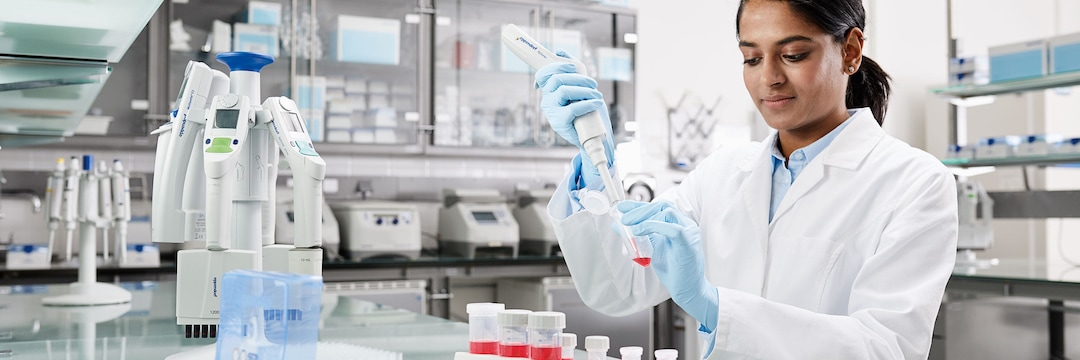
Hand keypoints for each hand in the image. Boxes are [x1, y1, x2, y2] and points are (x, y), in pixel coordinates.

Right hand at [534, 52, 614, 170]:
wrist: (591, 135)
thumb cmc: (584, 110)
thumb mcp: (578, 87)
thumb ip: (569, 69)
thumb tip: (560, 51)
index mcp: (548, 90)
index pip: (543, 74)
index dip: (557, 66)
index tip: (572, 66)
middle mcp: (547, 100)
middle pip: (557, 79)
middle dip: (578, 78)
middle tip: (593, 83)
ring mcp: (552, 112)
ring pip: (564, 91)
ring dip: (584, 90)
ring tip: (597, 95)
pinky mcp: (559, 123)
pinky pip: (572, 108)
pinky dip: (587, 104)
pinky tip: (596, 103)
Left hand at [617, 200, 718, 330]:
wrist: (688, 289)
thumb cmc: (673, 270)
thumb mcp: (651, 249)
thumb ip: (638, 236)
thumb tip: (618, 226)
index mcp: (678, 224)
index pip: (658, 207)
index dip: (639, 205)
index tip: (622, 207)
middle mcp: (685, 224)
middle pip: (662, 206)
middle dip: (640, 209)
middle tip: (624, 218)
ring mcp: (689, 232)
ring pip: (667, 212)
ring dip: (644, 217)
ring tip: (631, 227)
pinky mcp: (689, 243)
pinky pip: (672, 229)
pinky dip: (653, 226)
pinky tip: (639, 232)